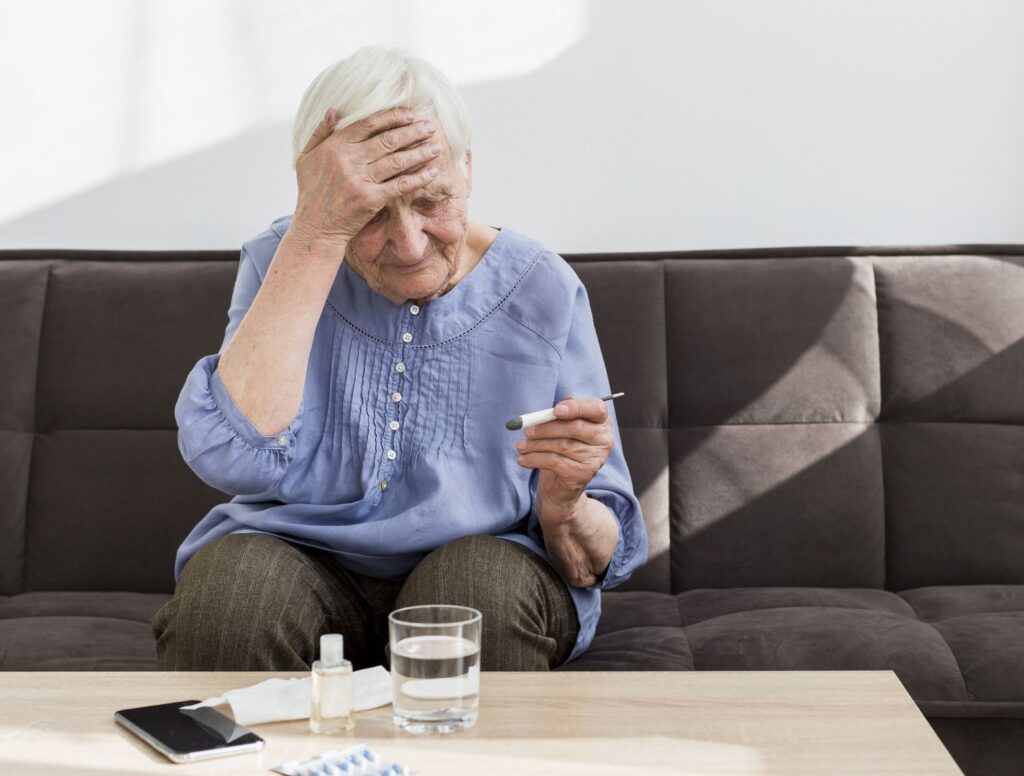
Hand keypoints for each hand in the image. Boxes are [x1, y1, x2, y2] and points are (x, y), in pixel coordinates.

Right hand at [291, 106, 443, 245]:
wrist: (315, 227)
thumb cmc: (311, 192)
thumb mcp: (306, 158)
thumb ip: (320, 132)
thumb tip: (333, 110)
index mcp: (334, 146)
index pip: (368, 124)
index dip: (392, 117)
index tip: (410, 115)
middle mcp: (348, 160)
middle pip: (388, 140)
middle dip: (412, 132)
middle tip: (430, 127)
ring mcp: (360, 180)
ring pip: (397, 161)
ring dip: (420, 152)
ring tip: (437, 147)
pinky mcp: (371, 199)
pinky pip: (400, 185)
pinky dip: (418, 178)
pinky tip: (432, 172)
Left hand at [514, 395, 614, 523]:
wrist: (561, 486)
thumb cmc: (561, 450)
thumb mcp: (560, 428)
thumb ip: (559, 414)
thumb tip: (552, 409)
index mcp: (601, 422)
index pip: (596, 408)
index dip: (576, 407)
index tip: (556, 411)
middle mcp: (603, 440)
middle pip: (575, 427)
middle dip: (546, 428)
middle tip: (527, 431)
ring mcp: (596, 459)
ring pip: (562, 445)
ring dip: (535, 445)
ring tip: (520, 446)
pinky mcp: (583, 474)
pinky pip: (554, 461)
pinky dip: (534, 459)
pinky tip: (522, 459)